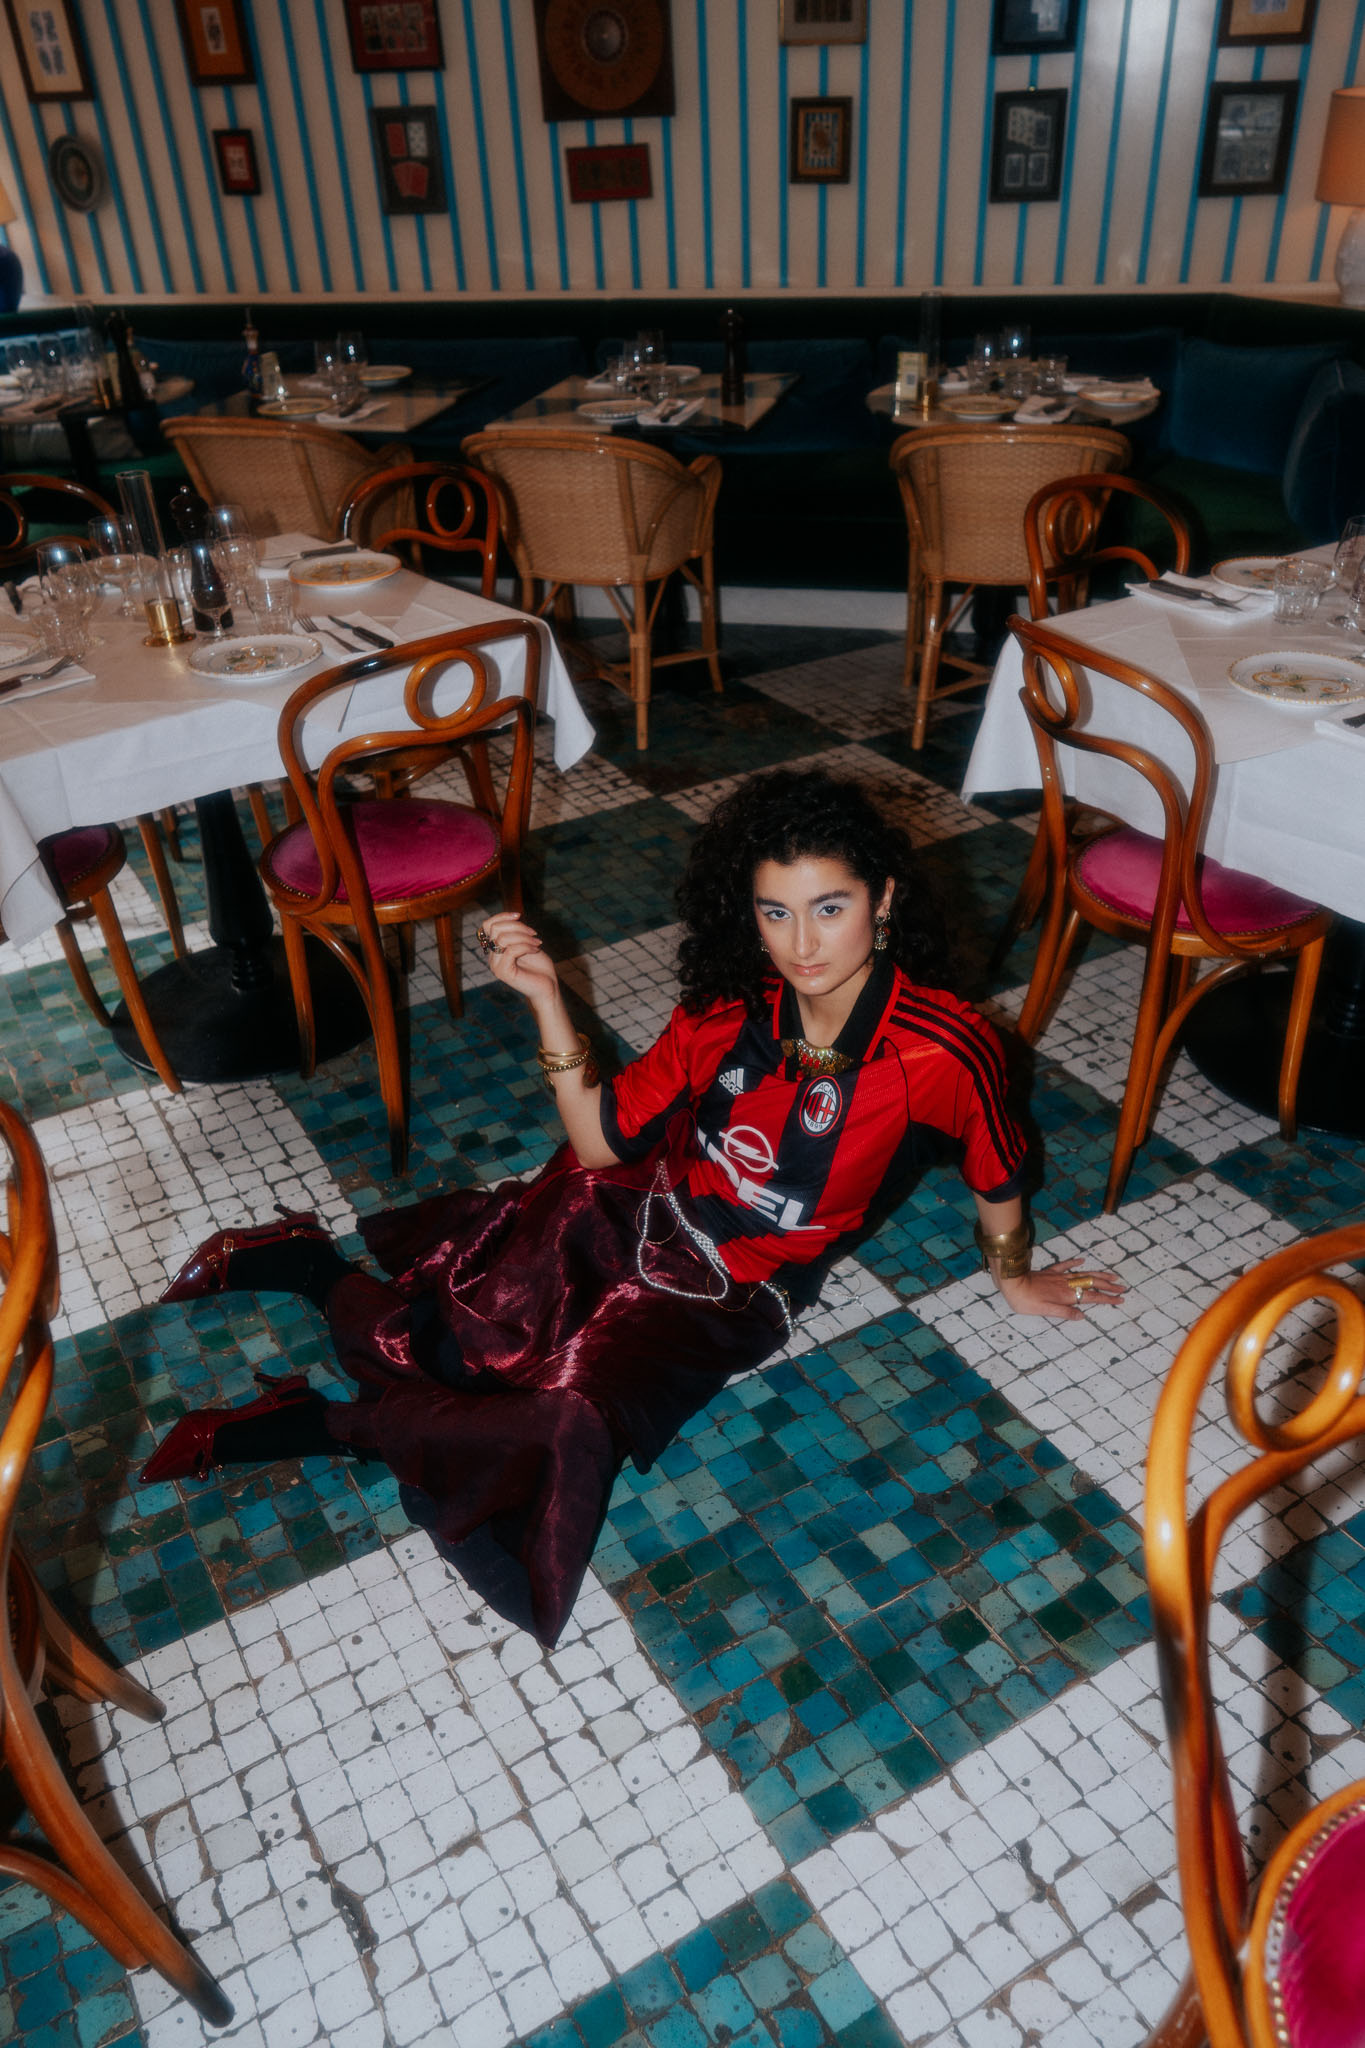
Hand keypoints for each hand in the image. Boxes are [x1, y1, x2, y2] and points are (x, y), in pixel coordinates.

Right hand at [476, 911, 559, 1003]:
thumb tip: (513, 917)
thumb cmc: (539, 966)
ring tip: (537, 943)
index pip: (487, 925)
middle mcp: (492, 957)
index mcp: (495, 949)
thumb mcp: (527, 943)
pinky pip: (511, 950)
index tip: (519, 915)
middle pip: (496, 929)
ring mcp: (496, 965)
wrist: (547, 987)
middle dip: (517, 926)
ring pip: (503, 939)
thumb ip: (517, 932)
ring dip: (524, 937)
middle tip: (534, 933)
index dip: (502, 916)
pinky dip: (526, 946)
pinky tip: (536, 950)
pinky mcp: (503, 972)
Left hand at [996, 1255, 1126, 1321]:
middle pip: (1092, 1284)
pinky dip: (1075, 1263)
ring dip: (1099, 1275)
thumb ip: (1064, 1313)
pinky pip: (1066, 1265)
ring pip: (1083, 1274)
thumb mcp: (1045, 1311)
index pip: (1092, 1297)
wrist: (1012, 1282)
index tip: (1121, 1299)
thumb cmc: (1026, 1301)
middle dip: (1109, 1286)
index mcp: (1067, 1295)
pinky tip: (1082, 1260)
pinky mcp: (1050, 1272)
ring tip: (1111, 1276)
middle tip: (1123, 1287)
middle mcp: (1066, 1284)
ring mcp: (1059, 1276)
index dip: (1107, 1299)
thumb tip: (1082, 1316)